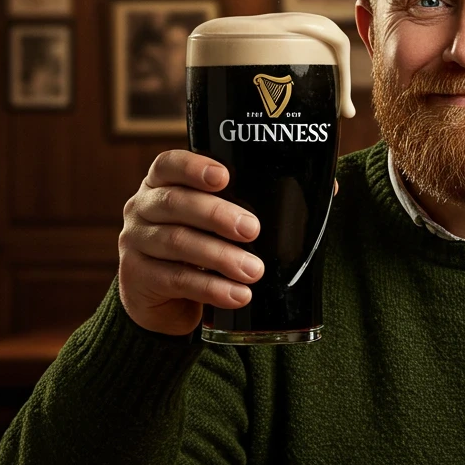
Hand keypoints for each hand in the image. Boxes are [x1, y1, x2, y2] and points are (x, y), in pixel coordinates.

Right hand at [118, 149, 338, 335]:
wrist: (164, 300)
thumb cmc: (204, 248)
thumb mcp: (223, 222)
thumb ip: (260, 202)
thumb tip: (329, 188)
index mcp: (163, 183)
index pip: (169, 164)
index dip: (193, 166)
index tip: (224, 176)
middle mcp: (143, 207)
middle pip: (176, 203)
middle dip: (218, 215)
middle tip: (254, 230)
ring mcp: (135, 242)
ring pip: (177, 243)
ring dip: (220, 257)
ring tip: (255, 271)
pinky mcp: (137, 278)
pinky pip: (175, 279)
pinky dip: (210, 288)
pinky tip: (237, 295)